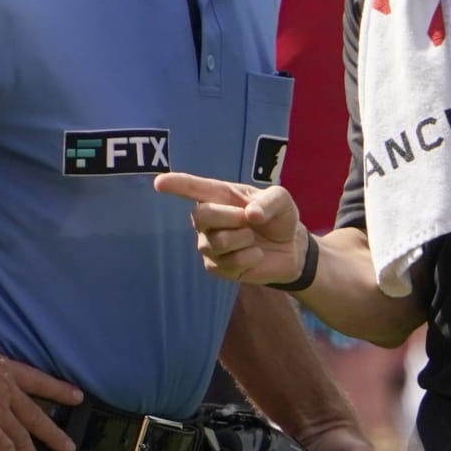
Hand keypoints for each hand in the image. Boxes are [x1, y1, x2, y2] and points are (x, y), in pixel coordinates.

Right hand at [153, 172, 305, 285]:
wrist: (290, 248)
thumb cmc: (279, 217)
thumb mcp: (282, 201)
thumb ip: (269, 201)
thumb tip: (250, 215)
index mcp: (220, 195)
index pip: (193, 188)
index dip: (176, 185)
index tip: (159, 183)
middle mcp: (209, 218)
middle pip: (201, 216)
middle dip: (229, 218)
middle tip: (250, 221)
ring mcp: (209, 243)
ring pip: (215, 242)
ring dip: (243, 239)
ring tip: (254, 238)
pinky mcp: (216, 267)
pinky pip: (225, 264)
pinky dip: (247, 258)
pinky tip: (255, 255)